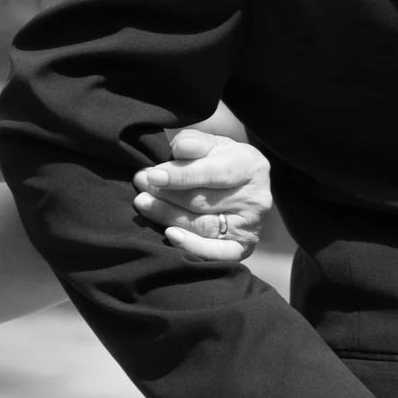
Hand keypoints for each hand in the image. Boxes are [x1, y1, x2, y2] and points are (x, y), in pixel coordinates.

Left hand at [131, 129, 270, 260]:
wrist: (239, 186)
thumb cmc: (219, 161)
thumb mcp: (209, 144)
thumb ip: (194, 143)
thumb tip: (180, 147)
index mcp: (251, 165)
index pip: (213, 173)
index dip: (181, 175)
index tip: (153, 176)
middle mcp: (256, 198)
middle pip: (204, 201)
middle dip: (167, 194)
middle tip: (141, 186)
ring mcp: (251, 226)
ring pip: (204, 225)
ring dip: (169, 216)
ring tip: (144, 204)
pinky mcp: (243, 248)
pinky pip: (218, 254)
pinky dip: (193, 246)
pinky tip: (170, 235)